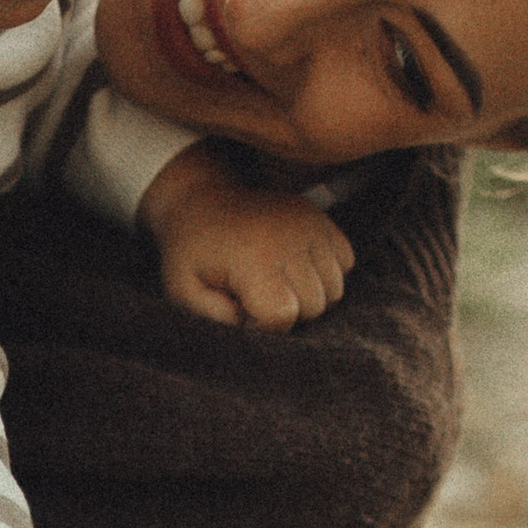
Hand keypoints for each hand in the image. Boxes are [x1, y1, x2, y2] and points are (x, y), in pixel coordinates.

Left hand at [139, 149, 355, 329]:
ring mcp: (310, 225)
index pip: (282, 316)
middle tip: (257, 296)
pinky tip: (296, 267)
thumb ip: (212, 315)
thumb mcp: (182, 289)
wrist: (202, 202)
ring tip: (276, 282)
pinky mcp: (321, 217)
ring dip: (309, 294)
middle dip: (286, 311)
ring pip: (334, 289)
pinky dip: (326, 272)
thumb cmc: (192, 252)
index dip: (263, 326)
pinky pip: (346, 262)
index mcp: (254, 258)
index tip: (242, 311)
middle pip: (313, 306)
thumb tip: (248, 322)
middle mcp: (289, 239)